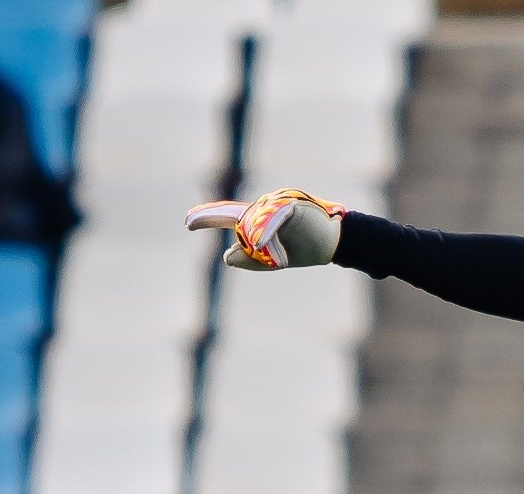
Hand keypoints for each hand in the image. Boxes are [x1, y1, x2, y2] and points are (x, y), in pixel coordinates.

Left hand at [185, 188, 344, 269]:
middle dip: (242, 240)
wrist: (335, 242)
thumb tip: (227, 255)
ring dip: (263, 247)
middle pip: (240, 224)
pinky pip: (269, 219)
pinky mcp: (288, 204)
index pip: (229, 215)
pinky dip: (263, 233)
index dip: (208, 217)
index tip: (188, 223)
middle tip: (239, 243)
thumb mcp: (273, 260)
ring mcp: (275, 203)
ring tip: (280, 258)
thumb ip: (250, 259)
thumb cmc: (306, 248)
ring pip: (253, 225)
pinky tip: (258, 244)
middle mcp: (264, 206)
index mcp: (259, 217)